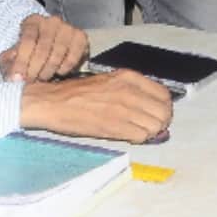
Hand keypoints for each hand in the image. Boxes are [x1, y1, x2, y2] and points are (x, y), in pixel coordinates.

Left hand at [0, 13, 89, 81]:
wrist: (48, 43)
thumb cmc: (29, 50)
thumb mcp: (14, 54)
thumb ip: (10, 63)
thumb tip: (13, 78)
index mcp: (32, 21)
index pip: (27, 40)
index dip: (22, 61)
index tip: (18, 78)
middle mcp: (52, 21)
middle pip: (43, 49)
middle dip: (35, 69)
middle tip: (31, 81)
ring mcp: (68, 28)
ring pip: (58, 55)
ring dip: (48, 71)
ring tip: (42, 77)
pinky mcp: (80, 37)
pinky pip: (73, 58)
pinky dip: (64, 69)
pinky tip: (57, 72)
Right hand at [19, 70, 173, 142]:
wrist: (52, 102)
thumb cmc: (78, 93)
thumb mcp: (109, 81)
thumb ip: (131, 90)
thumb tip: (152, 106)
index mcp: (129, 77)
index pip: (164, 95)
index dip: (163, 107)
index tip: (155, 114)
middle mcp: (129, 91)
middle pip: (164, 112)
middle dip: (160, 122)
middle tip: (149, 127)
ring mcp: (123, 109)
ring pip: (155, 126)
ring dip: (150, 132)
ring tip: (137, 132)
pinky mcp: (114, 126)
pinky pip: (141, 136)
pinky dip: (139, 139)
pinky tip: (128, 136)